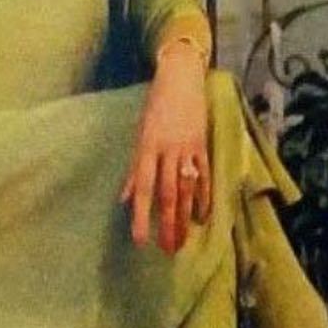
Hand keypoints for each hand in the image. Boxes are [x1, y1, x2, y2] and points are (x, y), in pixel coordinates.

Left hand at [120, 47, 211, 254]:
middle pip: (167, 194)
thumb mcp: (138, 134)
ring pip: (187, 189)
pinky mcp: (203, 144)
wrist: (181, 77)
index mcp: (147, 148)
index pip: (142, 189)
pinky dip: (203, 197)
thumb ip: (133, 169)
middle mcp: (167, 150)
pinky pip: (204, 175)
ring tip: (183, 240)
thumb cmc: (155, 106)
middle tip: (168, 250)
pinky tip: (202, 216)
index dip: (140, 216)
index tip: (140, 240)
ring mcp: (187, 148)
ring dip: (184, 217)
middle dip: (167, 224)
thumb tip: (123, 198)